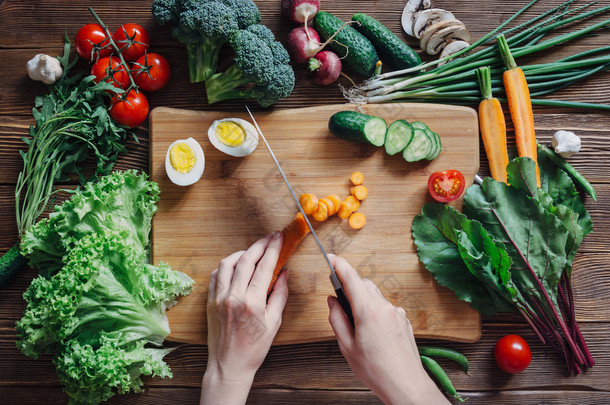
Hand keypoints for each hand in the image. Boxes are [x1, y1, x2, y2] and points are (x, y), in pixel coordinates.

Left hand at [200, 231, 287, 404]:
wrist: (229, 366)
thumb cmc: (254, 348)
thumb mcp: (274, 322)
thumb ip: (280, 294)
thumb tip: (284, 273)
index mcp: (252, 302)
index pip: (264, 267)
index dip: (273, 249)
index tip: (279, 238)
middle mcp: (233, 296)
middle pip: (246, 259)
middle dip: (260, 245)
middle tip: (270, 237)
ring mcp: (218, 298)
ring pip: (228, 263)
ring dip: (242, 252)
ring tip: (253, 251)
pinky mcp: (209, 301)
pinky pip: (216, 275)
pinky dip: (226, 265)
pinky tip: (235, 265)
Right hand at [327, 254, 448, 404]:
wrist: (406, 385)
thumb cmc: (377, 370)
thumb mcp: (347, 347)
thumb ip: (336, 319)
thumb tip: (332, 302)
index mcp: (368, 311)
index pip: (351, 278)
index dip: (338, 265)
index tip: (330, 257)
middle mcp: (385, 307)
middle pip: (364, 285)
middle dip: (350, 287)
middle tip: (339, 302)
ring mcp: (396, 313)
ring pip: (375, 297)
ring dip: (363, 302)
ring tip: (357, 326)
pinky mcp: (404, 321)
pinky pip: (386, 308)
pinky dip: (375, 312)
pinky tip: (373, 333)